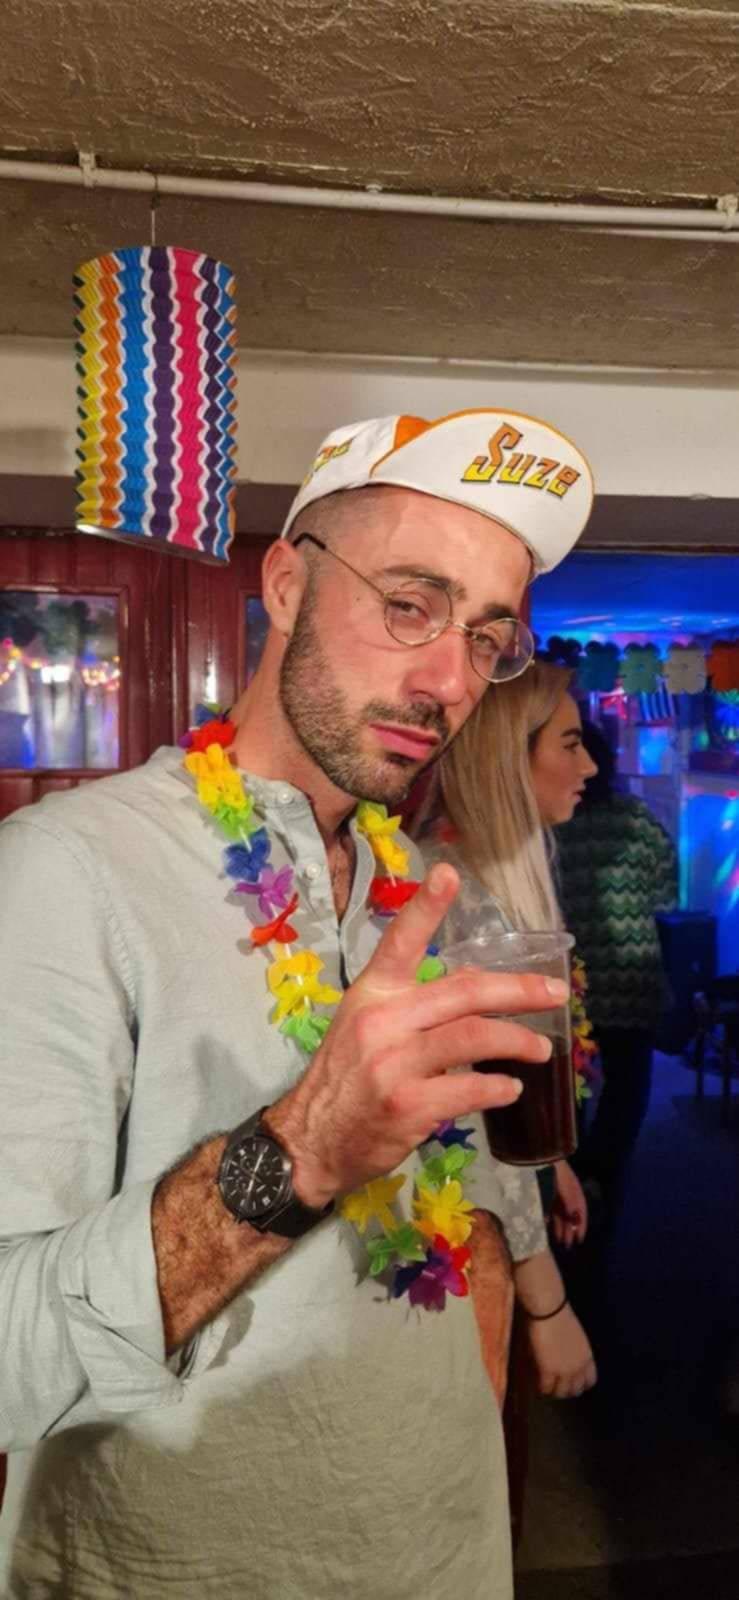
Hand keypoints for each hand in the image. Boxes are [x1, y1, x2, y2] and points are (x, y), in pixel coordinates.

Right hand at [267, 864, 568, 1207]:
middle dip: (519, 990)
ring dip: (518, 1041)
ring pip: (474, 1037)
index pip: (400, 941)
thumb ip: (417, 1005)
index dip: (426, 906)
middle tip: (557, 992)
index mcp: (373, 993)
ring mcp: (394, 1064)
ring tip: (541, 1050)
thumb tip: (477, 986)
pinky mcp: (406, 1106)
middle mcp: (383, 1020)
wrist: (309, 1140)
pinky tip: (510, 1089)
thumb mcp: (368, 1027)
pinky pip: (468, 1090)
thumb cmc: (345, 1079)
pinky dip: (497, 1089)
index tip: (448, 873)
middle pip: (464, 992)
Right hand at [527, 1303, 596, 1398]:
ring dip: (553, 1390)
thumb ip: (574, 1353)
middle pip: (575, 1390)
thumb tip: (565, 1360)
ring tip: (545, 1385)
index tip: (571, 1380)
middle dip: (566, 1389)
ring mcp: (564, 1371)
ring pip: (560, 1393)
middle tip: (555, 1385)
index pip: (590, 1381)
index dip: (580, 1382)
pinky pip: (546, 1388)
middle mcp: (579, 1367)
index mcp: (588, 1357)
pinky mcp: (548, 1371)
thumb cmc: (560, 1315)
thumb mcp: (575, 1338)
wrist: (549, 1310)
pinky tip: (536, 1381)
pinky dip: (541, 1387)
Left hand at [550, 1160, 587, 1247]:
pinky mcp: (543, 1188)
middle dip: (569, 1229)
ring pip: (559, 1211)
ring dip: (559, 1225)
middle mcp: (566, 1190)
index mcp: (573, 1189)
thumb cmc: (552, 1167)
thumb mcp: (563, 1184)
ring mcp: (554, 1189)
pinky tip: (545, 1225)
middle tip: (567, 1245)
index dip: (581, 1225)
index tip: (579, 1239)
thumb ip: (570, 1202)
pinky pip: (548, 1205)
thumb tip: (576, 1221)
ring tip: (559, 1240)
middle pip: (569, 1213)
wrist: (537, 1152)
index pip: (580, 1210)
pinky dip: (548, 1216)